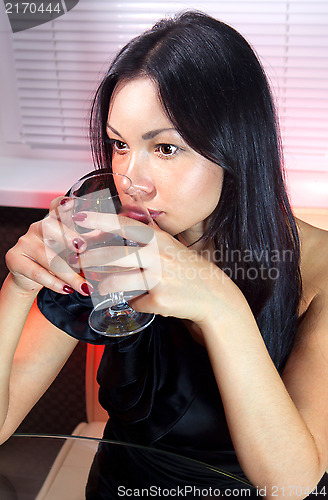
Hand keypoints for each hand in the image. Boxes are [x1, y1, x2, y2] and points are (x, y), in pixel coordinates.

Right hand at [5, 197, 92, 296]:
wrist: (28, 280)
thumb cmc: (55, 261)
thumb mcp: (70, 251)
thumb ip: (85, 245)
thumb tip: (112, 243)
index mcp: (53, 223)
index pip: (56, 208)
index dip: (62, 204)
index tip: (70, 202)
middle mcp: (37, 228)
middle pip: (50, 227)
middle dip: (67, 236)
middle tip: (82, 247)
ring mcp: (24, 243)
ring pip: (48, 257)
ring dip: (69, 274)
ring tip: (84, 287)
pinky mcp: (15, 260)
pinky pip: (38, 273)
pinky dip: (54, 283)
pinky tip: (66, 289)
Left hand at [73, 211, 235, 325]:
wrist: (213, 296)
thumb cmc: (189, 269)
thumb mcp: (172, 246)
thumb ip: (149, 236)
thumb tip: (124, 221)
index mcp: (159, 239)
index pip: (125, 225)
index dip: (100, 220)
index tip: (80, 217)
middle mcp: (157, 256)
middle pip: (113, 256)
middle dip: (91, 260)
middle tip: (79, 262)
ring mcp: (158, 278)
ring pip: (116, 282)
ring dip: (104, 286)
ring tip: (101, 287)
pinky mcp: (158, 300)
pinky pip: (134, 301)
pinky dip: (135, 302)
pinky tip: (141, 300)